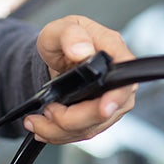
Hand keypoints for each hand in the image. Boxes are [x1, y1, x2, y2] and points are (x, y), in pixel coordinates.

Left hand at [26, 15, 136, 143]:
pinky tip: (42, 127)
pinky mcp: (99, 117)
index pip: (126, 76)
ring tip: (37, 120)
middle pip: (107, 111)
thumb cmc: (63, 40)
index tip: (103, 107)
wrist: (58, 57)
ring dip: (59, 130)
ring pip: (91, 127)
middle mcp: (118, 80)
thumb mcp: (59, 29)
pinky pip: (82, 133)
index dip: (117, 96)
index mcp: (113, 51)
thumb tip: (82, 50)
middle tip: (49, 109)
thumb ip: (70, 34)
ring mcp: (111, 101)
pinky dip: (58, 135)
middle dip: (72, 118)